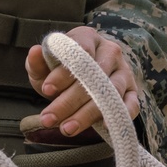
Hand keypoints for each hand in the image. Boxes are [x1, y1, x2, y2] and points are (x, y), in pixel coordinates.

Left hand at [26, 27, 140, 136]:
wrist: (82, 77)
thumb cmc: (61, 70)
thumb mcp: (45, 65)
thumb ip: (38, 61)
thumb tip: (34, 51)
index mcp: (87, 37)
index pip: (79, 52)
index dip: (63, 73)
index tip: (46, 90)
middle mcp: (109, 51)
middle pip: (93, 76)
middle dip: (68, 101)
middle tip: (49, 119)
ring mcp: (124, 71)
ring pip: (110, 92)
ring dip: (87, 113)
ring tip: (67, 128)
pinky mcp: (132, 91)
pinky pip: (131, 103)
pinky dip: (120, 114)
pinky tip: (104, 125)